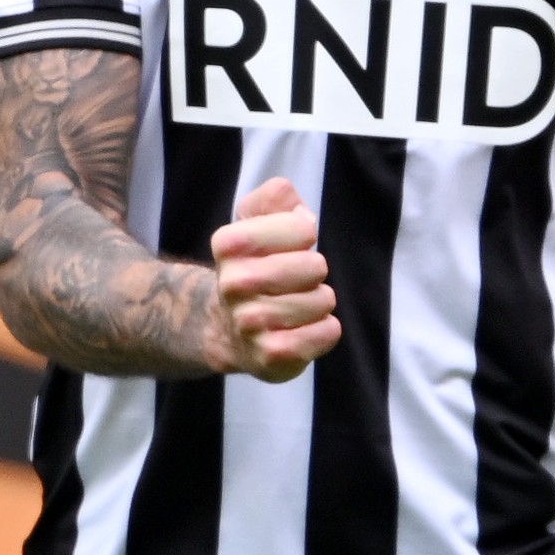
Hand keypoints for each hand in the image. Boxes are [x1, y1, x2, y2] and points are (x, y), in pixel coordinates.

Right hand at [207, 177, 340, 380]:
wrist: (229, 329)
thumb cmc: (254, 267)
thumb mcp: (255, 222)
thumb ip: (274, 198)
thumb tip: (296, 208)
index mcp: (228, 244)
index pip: (301, 227)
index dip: (303, 233)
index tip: (288, 244)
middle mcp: (232, 283)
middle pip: (316, 265)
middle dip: (314, 271)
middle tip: (296, 279)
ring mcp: (250, 322)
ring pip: (323, 300)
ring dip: (319, 302)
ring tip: (298, 304)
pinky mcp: (271, 355)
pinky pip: (325, 333)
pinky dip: (326, 330)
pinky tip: (307, 327)